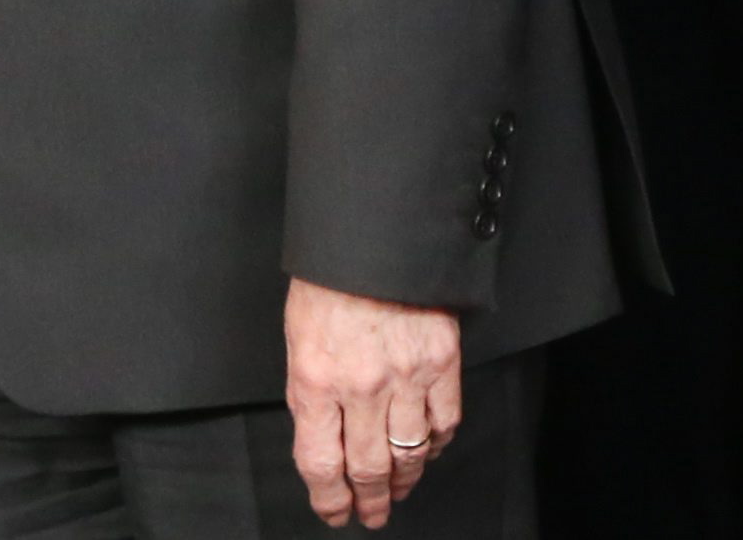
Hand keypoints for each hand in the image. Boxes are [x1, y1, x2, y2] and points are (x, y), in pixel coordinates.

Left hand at [282, 280, 459, 529]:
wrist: (374, 232)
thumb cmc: (329, 280)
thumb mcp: (298, 337)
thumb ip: (310, 392)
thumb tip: (323, 439)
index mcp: (315, 379)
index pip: (320, 463)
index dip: (328, 499)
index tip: (334, 512)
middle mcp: (361, 386)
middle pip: (367, 469)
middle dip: (369, 501)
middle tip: (371, 514)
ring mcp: (406, 376)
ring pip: (409, 454)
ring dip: (404, 481)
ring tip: (399, 491)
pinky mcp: (442, 363)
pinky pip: (444, 423)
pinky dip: (436, 445)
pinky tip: (426, 450)